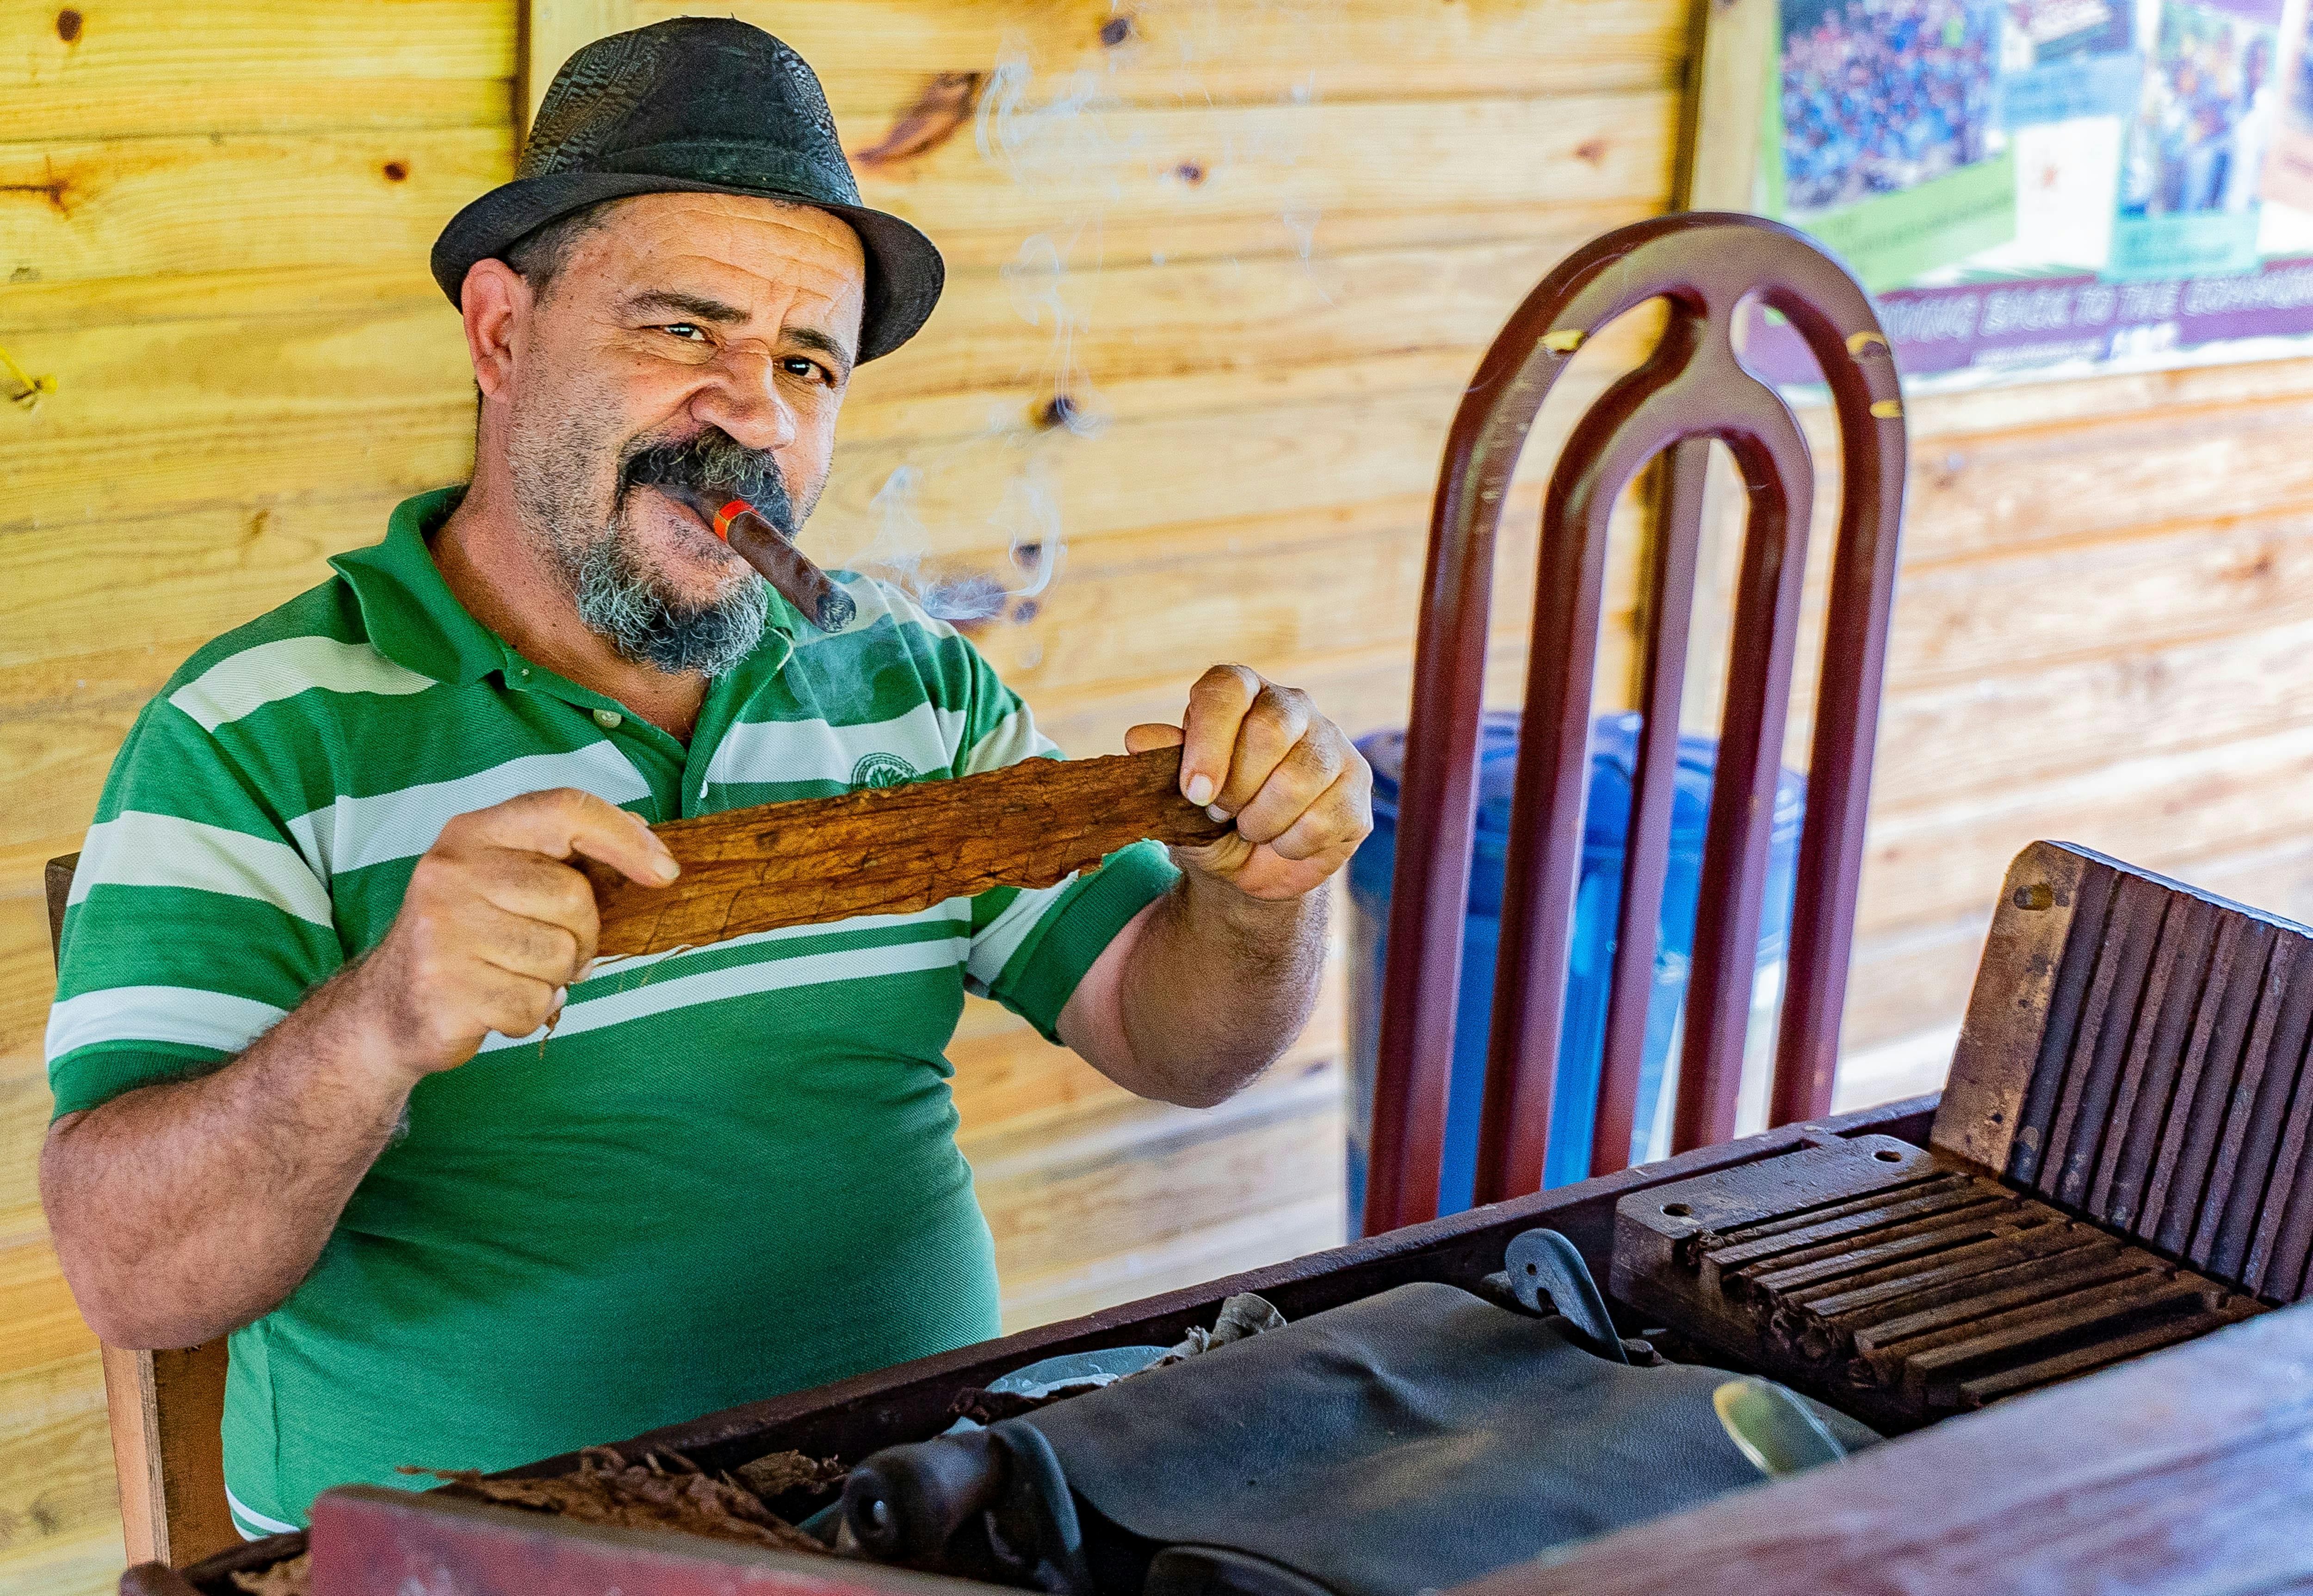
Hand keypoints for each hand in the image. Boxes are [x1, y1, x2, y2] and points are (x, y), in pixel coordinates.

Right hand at [343, 788, 678, 1080]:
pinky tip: (496, 1002)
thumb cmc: (467, 939)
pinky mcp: (444, 988)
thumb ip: (564, 857)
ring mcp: (442, 930)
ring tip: (514, 974)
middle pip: (575, 897)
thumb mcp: (504, 881)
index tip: (665, 872)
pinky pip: (535, 1004)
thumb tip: (646, 838)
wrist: (387, 1009)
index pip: (565, 809)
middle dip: (582, 936)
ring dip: (554, 978)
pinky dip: (530, 1012)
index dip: (625, 838)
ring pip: (561, 956)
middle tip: (551, 951)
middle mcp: (451, 872)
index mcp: (472, 833)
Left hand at [1125, 665, 1372, 900]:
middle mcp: (1292, 706)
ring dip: (1261, 822)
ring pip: (1297, 779)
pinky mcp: (1357, 786)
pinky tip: (1284, 841)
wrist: (1251, 865)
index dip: (1208, 741)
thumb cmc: (1211, 818)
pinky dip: (1291, 845)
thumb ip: (1160, 767)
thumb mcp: (1176, 799)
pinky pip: (1323, 819)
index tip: (1195, 792)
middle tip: (1222, 813)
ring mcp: (1332, 743)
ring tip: (1250, 828)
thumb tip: (1139, 739)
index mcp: (1241, 693)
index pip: (1226, 689)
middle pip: (1269, 730)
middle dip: (1236, 788)